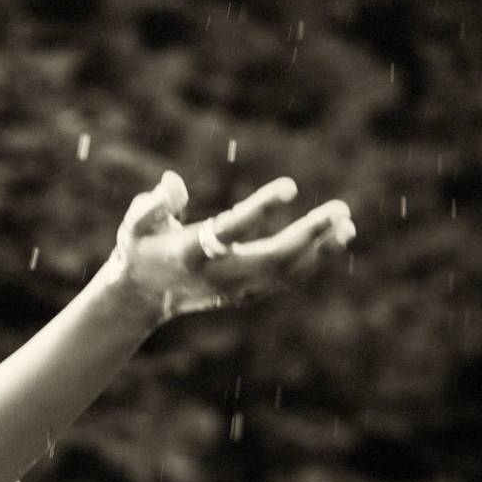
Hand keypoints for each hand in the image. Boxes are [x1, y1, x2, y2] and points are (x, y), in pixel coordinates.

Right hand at [104, 170, 355, 322]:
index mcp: (191, 253)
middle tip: (340, 210)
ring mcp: (235, 289)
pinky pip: (286, 279)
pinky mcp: (246, 295)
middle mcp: (218, 275)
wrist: (142, 297)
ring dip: (320, 251)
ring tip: (348, 225)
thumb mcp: (134, 224)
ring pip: (285, 273)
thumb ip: (152, 205)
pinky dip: (313, 261)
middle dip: (307, 236)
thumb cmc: (139, 248)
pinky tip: (336, 240)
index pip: (230, 229)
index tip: (290, 186)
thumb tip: (174, 183)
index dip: (260, 209)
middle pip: (270, 259)